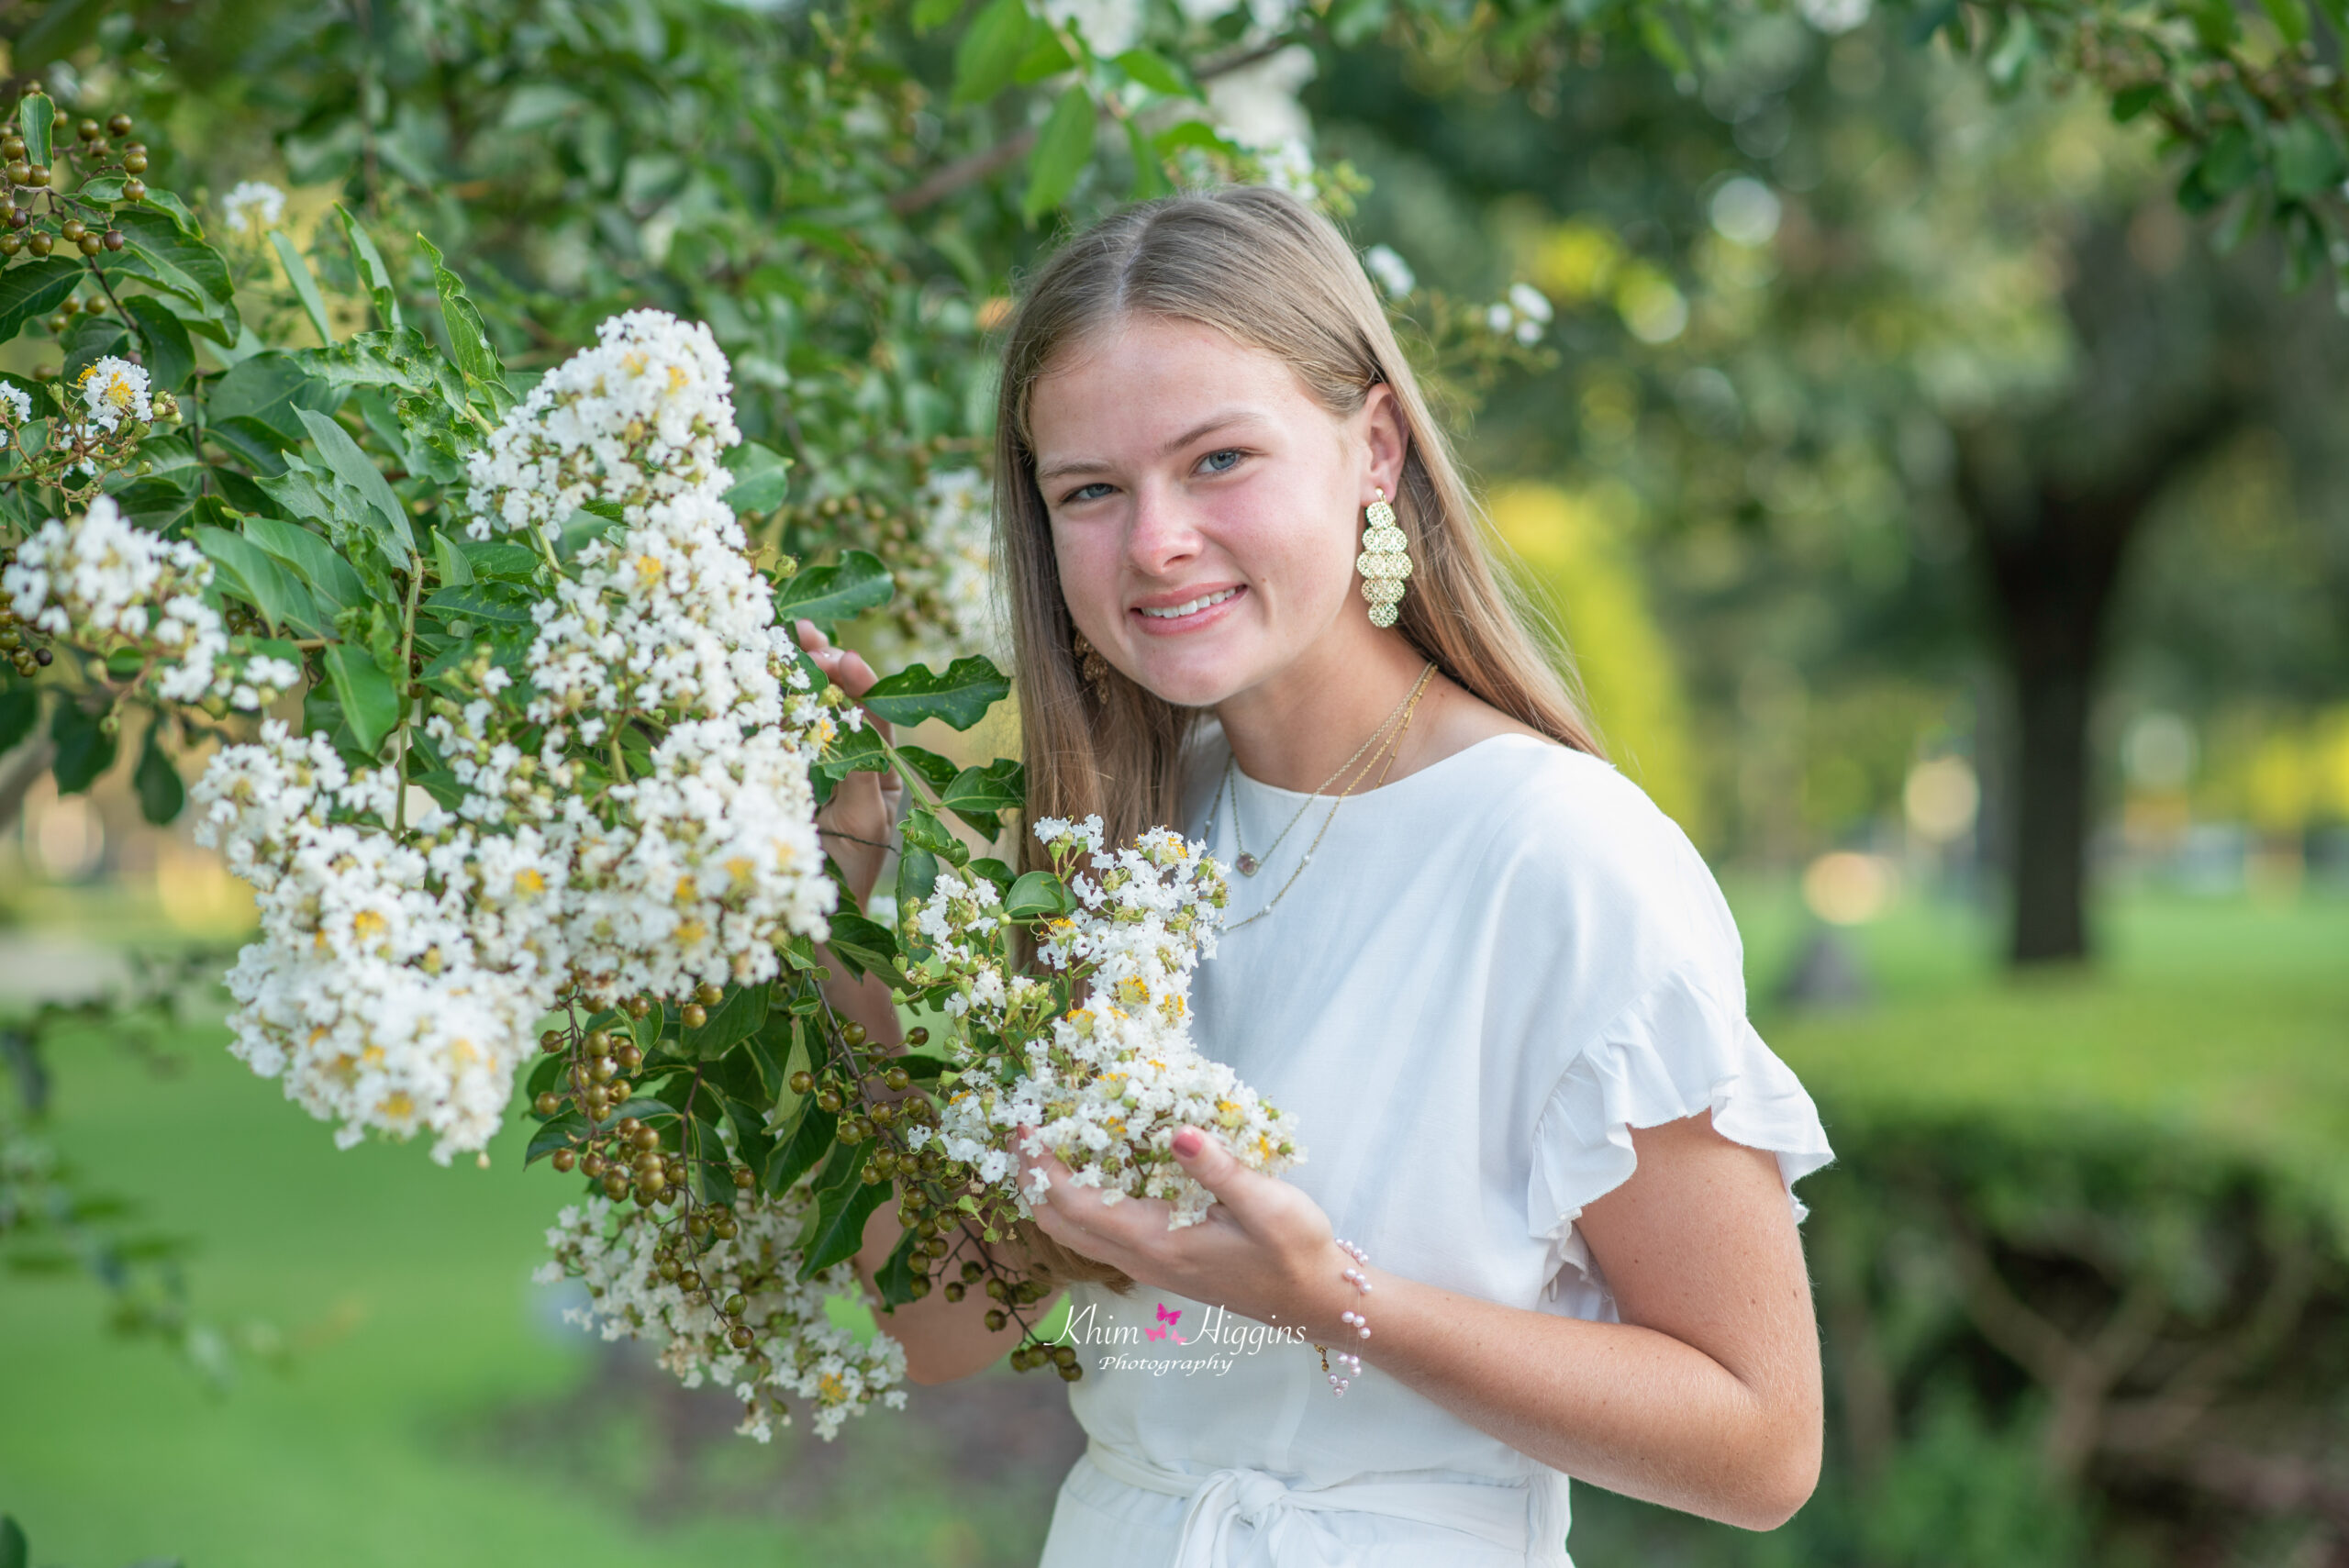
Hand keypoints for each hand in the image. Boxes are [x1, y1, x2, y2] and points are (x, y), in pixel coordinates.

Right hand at [795, 619, 902, 907]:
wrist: (805, 930)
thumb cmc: (845, 880)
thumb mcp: (863, 825)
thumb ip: (862, 772)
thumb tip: (859, 719)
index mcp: (880, 776)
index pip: (875, 717)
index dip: (860, 683)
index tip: (841, 658)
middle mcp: (850, 767)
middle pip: (840, 705)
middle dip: (825, 663)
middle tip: (806, 633)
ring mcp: (813, 773)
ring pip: (808, 713)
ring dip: (797, 672)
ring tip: (786, 634)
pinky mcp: (778, 780)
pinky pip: (777, 736)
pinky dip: (768, 704)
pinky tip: (756, 674)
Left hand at [1015, 1122, 1357, 1340]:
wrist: (1313, 1300)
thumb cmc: (1296, 1252)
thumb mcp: (1267, 1204)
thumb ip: (1219, 1169)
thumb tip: (1175, 1132)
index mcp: (1158, 1243)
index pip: (1075, 1205)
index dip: (1041, 1165)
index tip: (1024, 1123)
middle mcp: (1142, 1259)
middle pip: (1058, 1225)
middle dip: (1030, 1179)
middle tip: (1019, 1130)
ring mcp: (1148, 1265)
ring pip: (1073, 1234)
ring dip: (1049, 1192)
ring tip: (1044, 1145)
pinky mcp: (1159, 1263)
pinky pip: (1096, 1235)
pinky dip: (1075, 1203)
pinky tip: (1090, 1172)